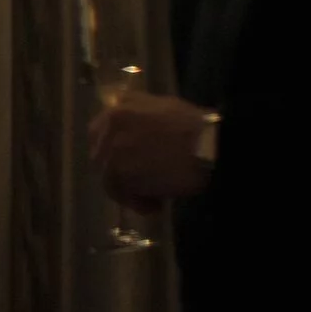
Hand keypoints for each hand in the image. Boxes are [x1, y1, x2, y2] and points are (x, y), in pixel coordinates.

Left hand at [88, 91, 214, 208]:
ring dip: (129, 190)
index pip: (99, 132)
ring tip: (154, 198)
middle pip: (100, 156)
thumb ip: (140, 114)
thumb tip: (131, 131)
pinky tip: (155, 206)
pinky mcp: (118, 170)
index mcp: (120, 106)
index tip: (128, 165)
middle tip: (141, 184)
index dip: (113, 152)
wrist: (211, 146)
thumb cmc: (198, 129)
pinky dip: (136, 202)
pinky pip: (118, 192)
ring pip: (107, 176)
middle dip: (118, 173)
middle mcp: (111, 123)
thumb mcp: (165, 107)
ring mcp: (112, 146)